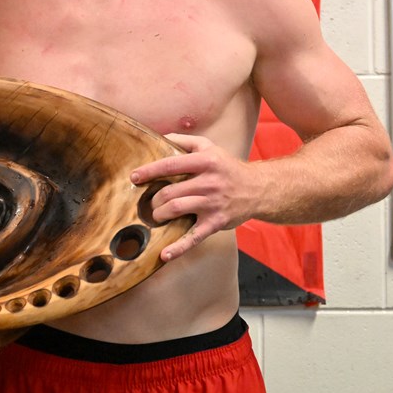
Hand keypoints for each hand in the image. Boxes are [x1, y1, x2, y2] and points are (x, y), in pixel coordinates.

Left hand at [130, 133, 261, 262]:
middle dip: (153, 198)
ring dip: (160, 214)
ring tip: (156, 214)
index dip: (149, 171)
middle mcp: (208, 182)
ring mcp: (212, 204)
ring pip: (177, 209)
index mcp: (205, 161)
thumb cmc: (227, 166)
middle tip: (148, 201)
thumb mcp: (209, 147)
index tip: (134, 177)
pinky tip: (164, 255)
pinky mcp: (216, 223)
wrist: (258, 189)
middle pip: (170, 191)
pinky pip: (194, 236)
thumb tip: (160, 137)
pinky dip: (178, 247)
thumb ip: (184, 140)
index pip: (171, 165)